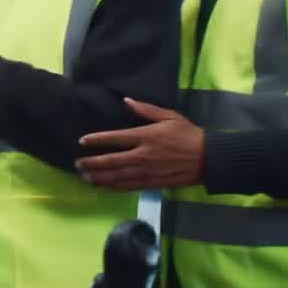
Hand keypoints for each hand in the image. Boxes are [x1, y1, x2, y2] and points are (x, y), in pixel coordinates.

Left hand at [76, 99, 204, 190]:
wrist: (210, 159)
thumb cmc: (189, 134)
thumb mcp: (170, 117)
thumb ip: (146, 110)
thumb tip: (126, 101)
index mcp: (146, 136)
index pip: (115, 138)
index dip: (97, 140)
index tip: (82, 141)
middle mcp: (143, 155)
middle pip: (111, 160)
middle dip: (92, 163)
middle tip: (77, 164)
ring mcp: (147, 171)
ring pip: (117, 176)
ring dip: (99, 177)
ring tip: (84, 177)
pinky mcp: (153, 183)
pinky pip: (129, 186)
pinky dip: (114, 187)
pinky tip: (103, 187)